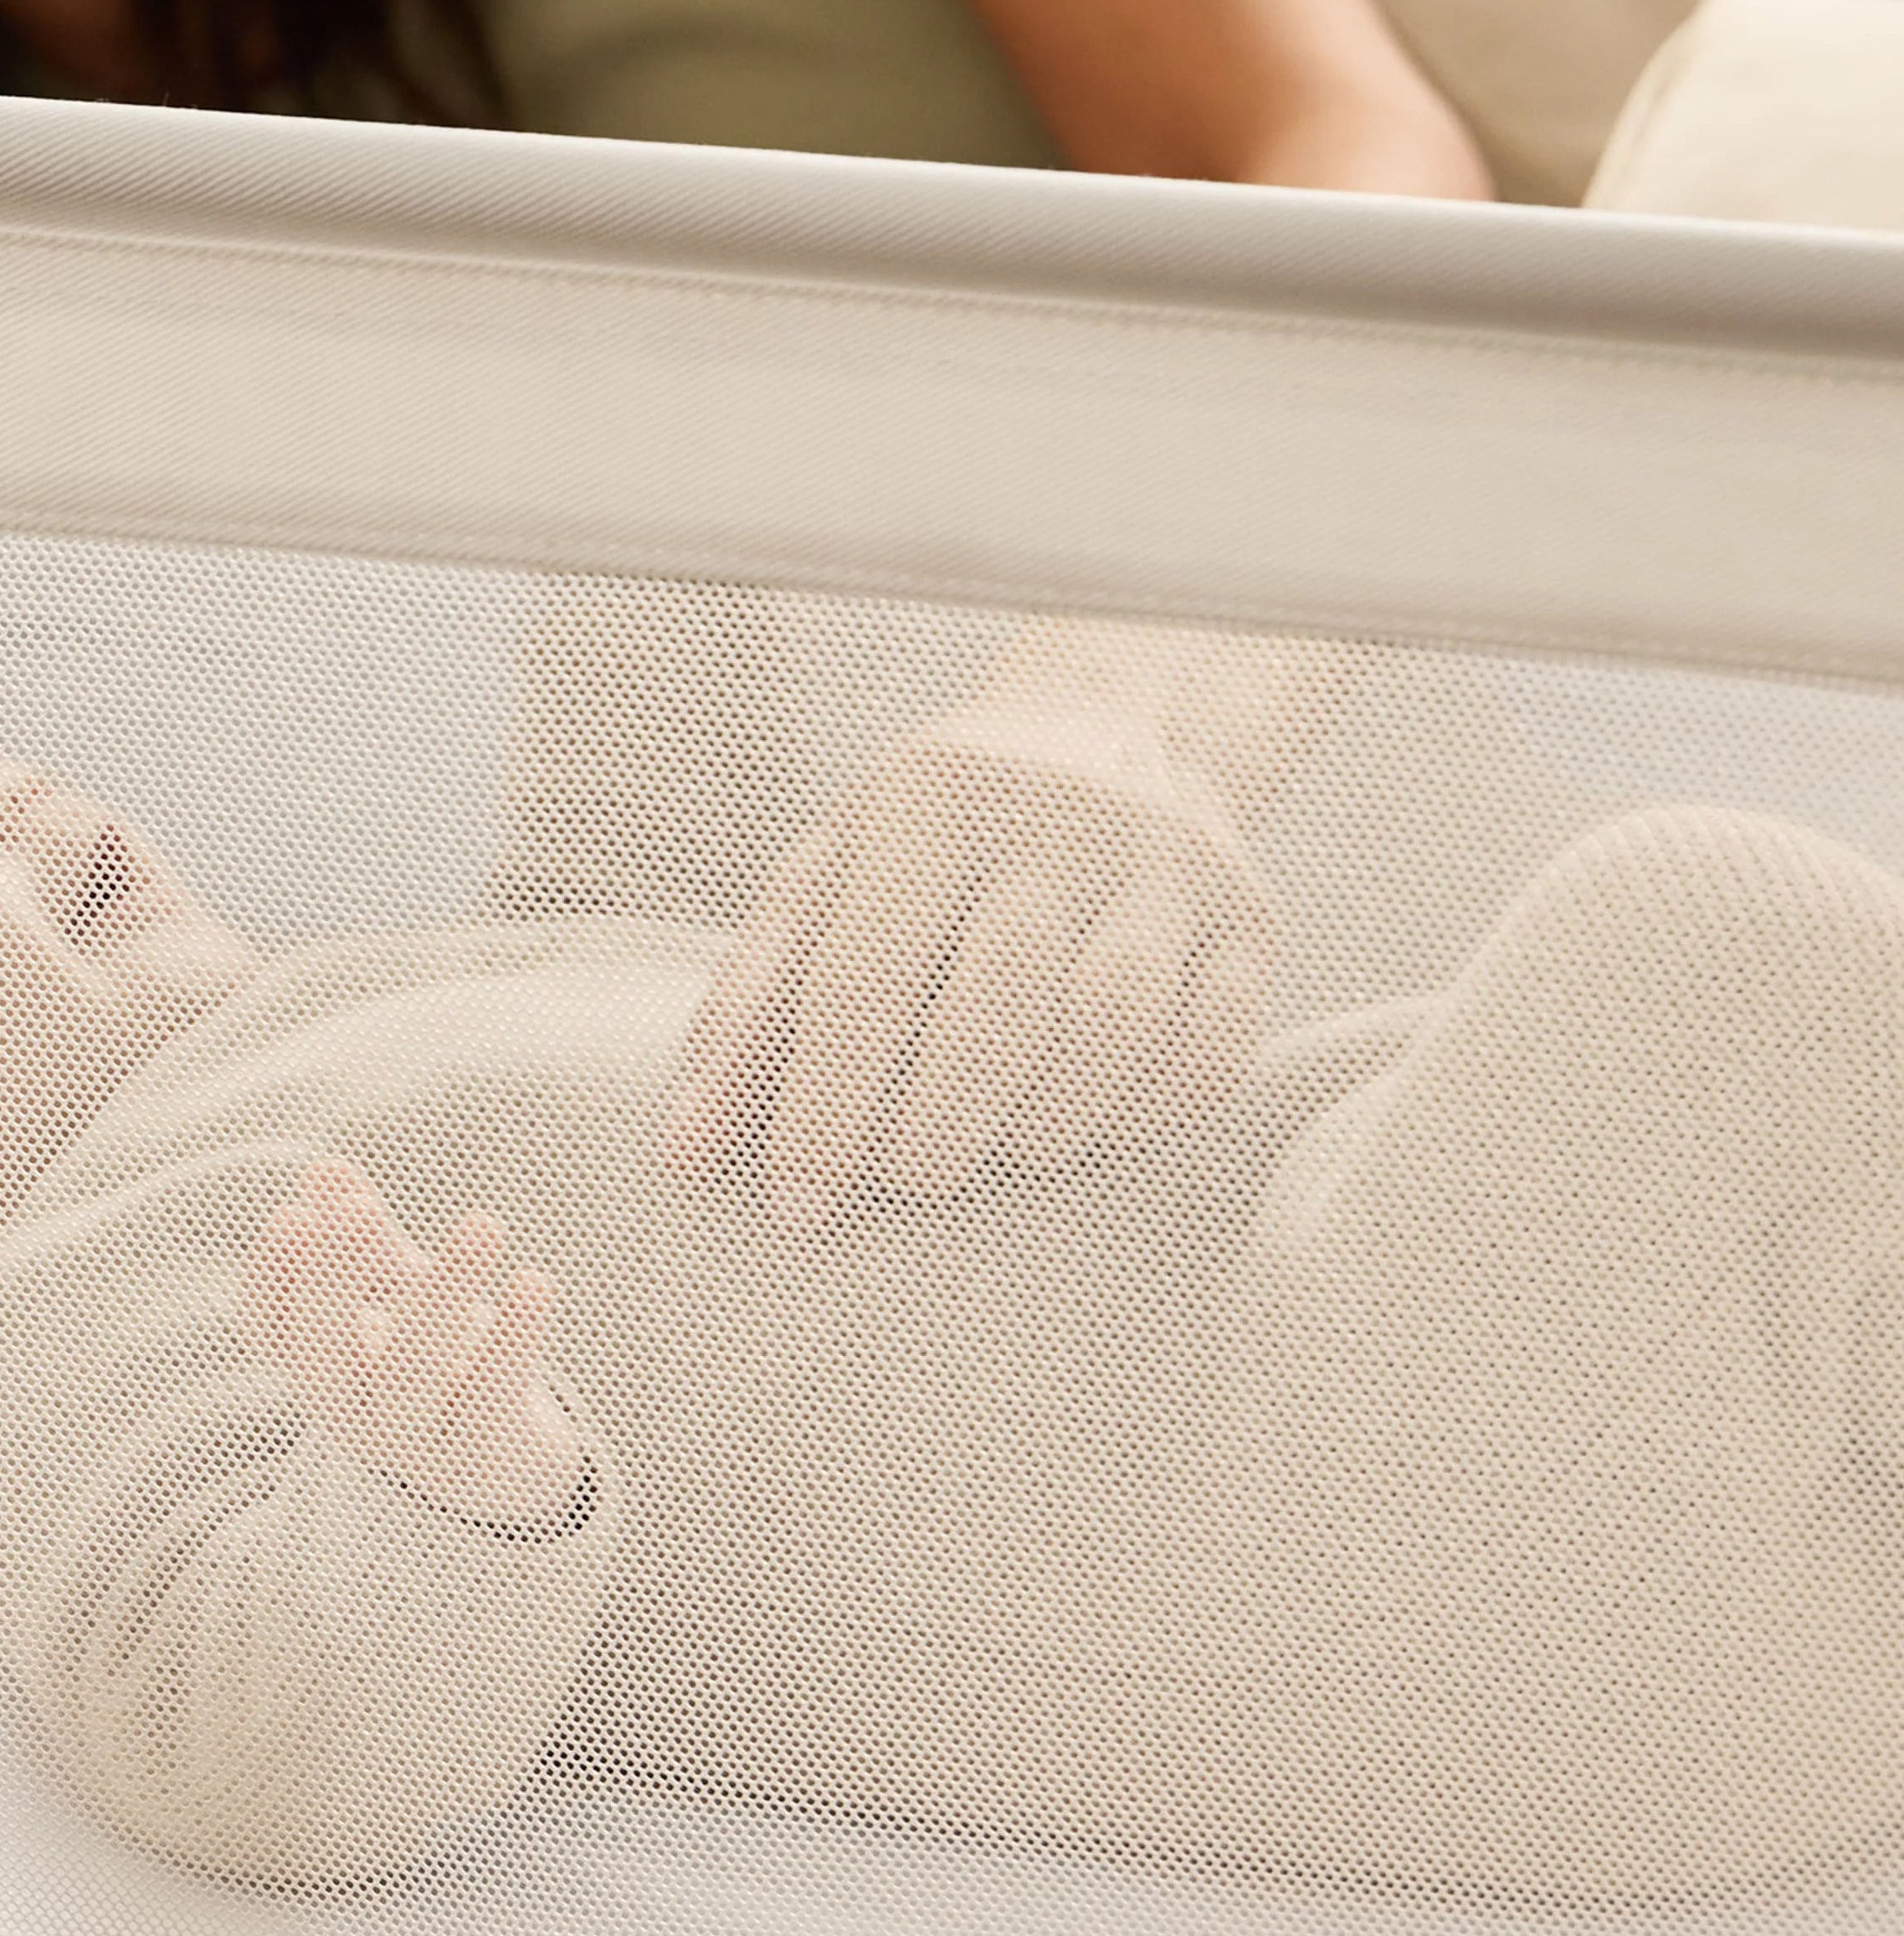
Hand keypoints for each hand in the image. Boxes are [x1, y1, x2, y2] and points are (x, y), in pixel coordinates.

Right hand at [243, 1161, 582, 1527]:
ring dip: (443, 1291)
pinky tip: (535, 1280)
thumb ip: (365, 1237)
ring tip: (484, 1223)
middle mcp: (353, 1411)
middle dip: (334, 1278)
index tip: (294, 1216)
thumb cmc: (436, 1360)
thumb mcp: (396, 1294)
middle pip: (321, 1354)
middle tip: (363, 1207)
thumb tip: (327, 1170)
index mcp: (321, 1367)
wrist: (504, 1469)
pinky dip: (515, 1336)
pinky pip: (493, 1395)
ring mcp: (416, 1441)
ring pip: (410, 1375)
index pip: (269, 1329)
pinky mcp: (485, 1453)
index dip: (270, 1276)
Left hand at [669, 706, 1273, 1217]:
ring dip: (1042, 1129)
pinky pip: (1212, 1046)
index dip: (822, 1108)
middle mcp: (1057, 821)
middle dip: (933, 1132)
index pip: (865, 977)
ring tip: (993, 1156)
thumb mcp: (828, 881)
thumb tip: (683, 1155)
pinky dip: (1142, 1114)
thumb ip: (750, 1012)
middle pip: (995, 1009)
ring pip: (1114, 1027)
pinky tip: (1087, 1127)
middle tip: (903, 1181)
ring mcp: (1169, 867)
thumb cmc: (938, 837)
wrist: (1114, 731)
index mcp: (928, 800)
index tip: (797, 1204)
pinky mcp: (1251, 921)